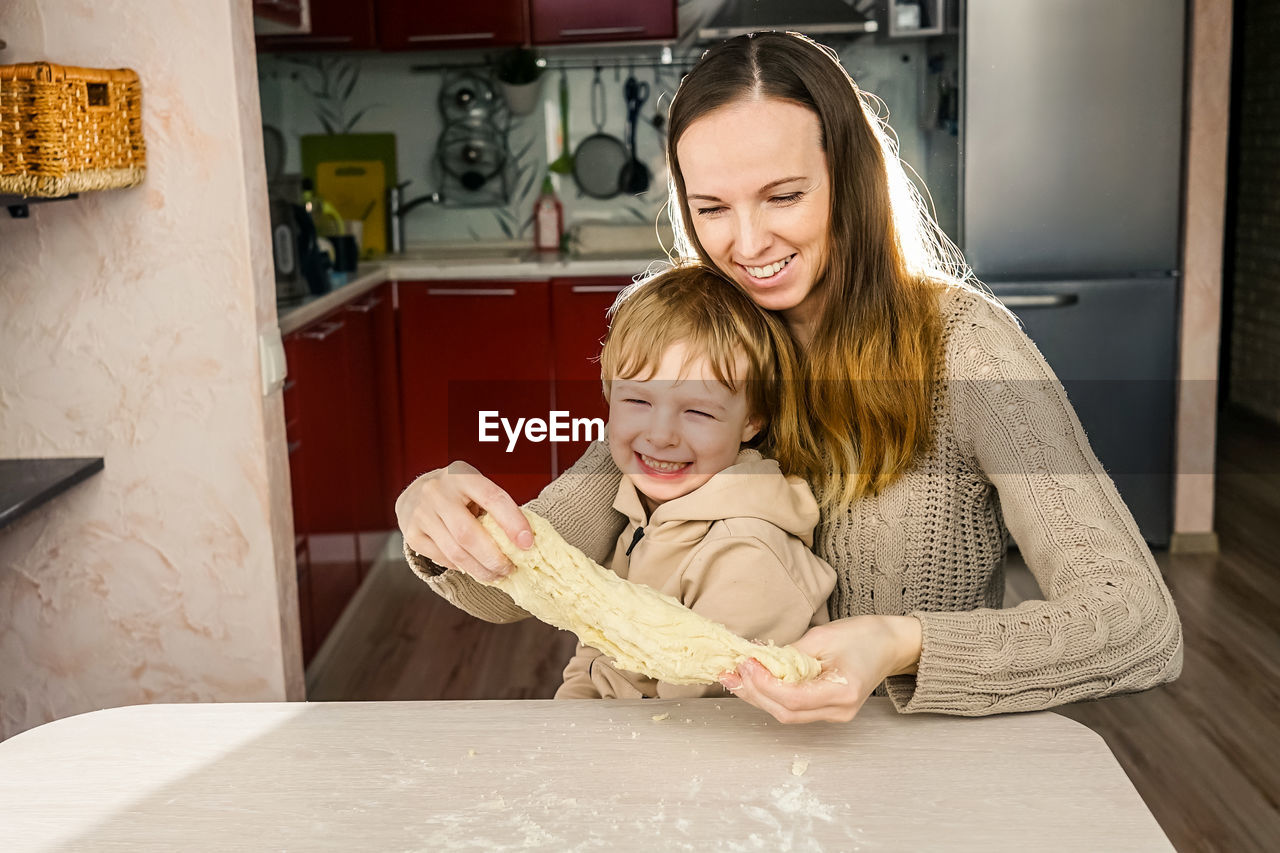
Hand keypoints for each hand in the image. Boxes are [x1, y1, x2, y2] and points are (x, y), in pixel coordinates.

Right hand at [395, 461, 532, 581]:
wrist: (415, 493)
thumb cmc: (458, 493)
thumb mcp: (475, 488)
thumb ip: (495, 508)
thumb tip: (523, 542)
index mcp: (462, 475)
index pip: (492, 498)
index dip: (513, 522)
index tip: (528, 544)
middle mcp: (437, 492)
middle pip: (469, 534)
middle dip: (494, 558)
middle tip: (510, 569)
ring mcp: (421, 513)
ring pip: (455, 552)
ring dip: (480, 569)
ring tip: (496, 575)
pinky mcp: (412, 533)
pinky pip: (442, 558)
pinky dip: (462, 567)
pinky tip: (474, 569)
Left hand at [719, 615, 922, 723]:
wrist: (891, 645)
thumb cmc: (864, 636)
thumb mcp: (824, 636)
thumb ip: (790, 654)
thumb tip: (757, 661)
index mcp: (843, 692)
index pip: (793, 698)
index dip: (764, 684)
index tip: (745, 664)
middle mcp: (839, 711)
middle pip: (786, 713)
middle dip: (754, 693)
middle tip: (731, 672)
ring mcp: (835, 715)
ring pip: (787, 714)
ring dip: (758, 697)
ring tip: (734, 678)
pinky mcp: (829, 710)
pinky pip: (795, 709)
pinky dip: (772, 696)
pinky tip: (755, 682)